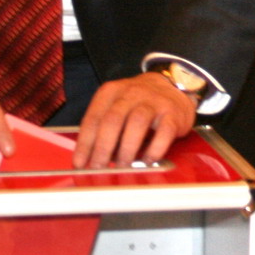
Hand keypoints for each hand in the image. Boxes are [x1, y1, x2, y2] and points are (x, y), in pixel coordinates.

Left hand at [74, 71, 196, 167]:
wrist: (172, 87)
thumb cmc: (138, 104)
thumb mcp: (117, 107)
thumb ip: (104, 128)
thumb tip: (90, 159)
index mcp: (111, 92)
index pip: (93, 118)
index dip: (85, 143)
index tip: (80, 163)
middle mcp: (131, 93)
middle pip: (113, 119)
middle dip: (103, 147)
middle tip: (99, 167)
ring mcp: (154, 101)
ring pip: (137, 123)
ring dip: (127, 149)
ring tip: (123, 165)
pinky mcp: (173, 113)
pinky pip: (164, 132)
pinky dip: (154, 150)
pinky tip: (147, 160)